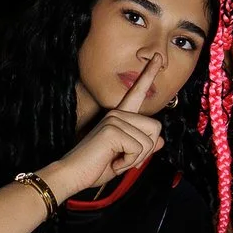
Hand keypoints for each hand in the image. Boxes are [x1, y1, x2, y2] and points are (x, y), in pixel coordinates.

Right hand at [44, 53, 163, 199]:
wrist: (72, 175)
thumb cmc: (94, 168)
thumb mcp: (124, 158)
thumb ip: (142, 148)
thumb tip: (160, 141)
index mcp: (119, 116)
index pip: (137, 93)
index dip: (148, 76)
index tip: (158, 58)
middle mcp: (117, 113)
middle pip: (155, 127)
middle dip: (145, 151)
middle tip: (124, 159)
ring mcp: (114, 119)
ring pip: (149, 140)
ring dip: (136, 159)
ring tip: (116, 160)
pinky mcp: (112, 129)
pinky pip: (138, 149)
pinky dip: (129, 162)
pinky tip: (113, 162)